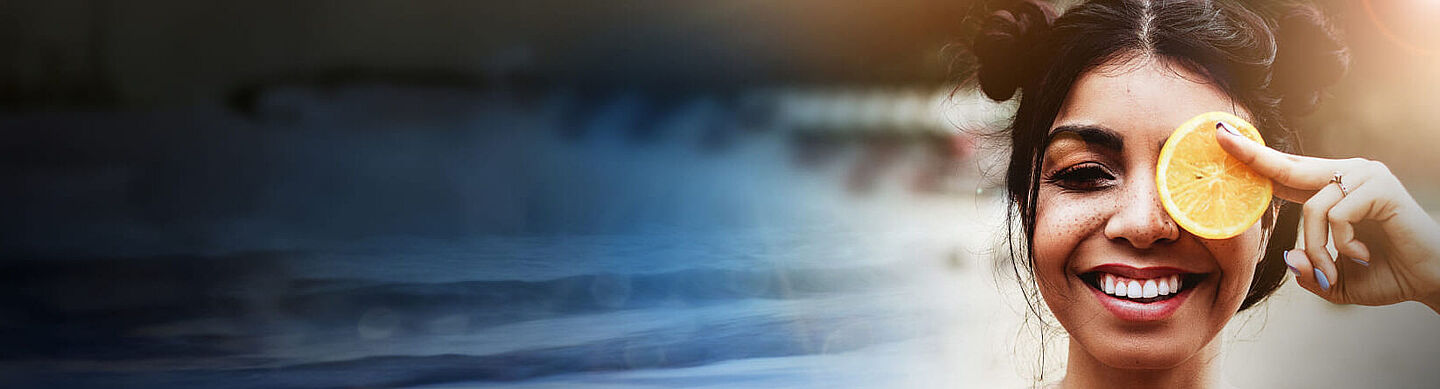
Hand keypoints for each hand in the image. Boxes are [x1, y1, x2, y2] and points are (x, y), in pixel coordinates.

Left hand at [1215, 126, 1439, 312]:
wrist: (1432, 281)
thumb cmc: (1385, 275)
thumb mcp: (1332, 280)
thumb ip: (1308, 270)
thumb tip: (1289, 256)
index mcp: (1332, 189)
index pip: (1285, 172)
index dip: (1253, 158)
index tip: (1221, 136)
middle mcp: (1347, 174)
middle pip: (1288, 166)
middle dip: (1250, 154)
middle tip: (1219, 135)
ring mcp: (1365, 176)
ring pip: (1312, 209)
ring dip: (1318, 250)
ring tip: (1335, 270)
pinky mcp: (1379, 186)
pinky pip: (1336, 215)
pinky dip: (1341, 244)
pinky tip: (1361, 254)